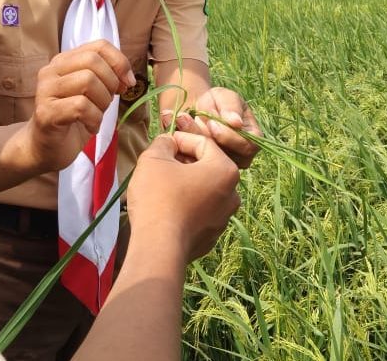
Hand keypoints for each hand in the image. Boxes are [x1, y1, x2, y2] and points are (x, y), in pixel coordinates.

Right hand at [23, 40, 134, 171]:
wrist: (44, 149)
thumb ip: (106, 78)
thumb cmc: (71, 120)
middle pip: (93, 61)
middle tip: (107, 103)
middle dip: (110, 83)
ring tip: (96, 116)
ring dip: (102, 103)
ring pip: (87, 81)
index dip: (119, 62)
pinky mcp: (46, 112)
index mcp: (64, 61)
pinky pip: (81, 106)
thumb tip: (127, 77)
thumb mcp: (92, 94)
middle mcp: (51, 70)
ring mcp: (45, 90)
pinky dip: (94, 119)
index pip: (99, 46)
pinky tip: (89, 127)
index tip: (127, 83)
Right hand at [128, 132, 240, 261]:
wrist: (158, 247)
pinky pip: (200, 212)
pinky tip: (167, 208)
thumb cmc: (158, 196)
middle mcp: (232, 194)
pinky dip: (186, 205)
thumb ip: (164, 142)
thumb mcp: (154, 159)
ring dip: (185, 184)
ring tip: (162, 186)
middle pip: (206, 167)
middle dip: (184, 161)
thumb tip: (169, 142)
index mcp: (225, 170)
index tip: (163, 144)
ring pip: (204, 190)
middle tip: (160, 163)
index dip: (180, 138)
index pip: (204, 143)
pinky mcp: (212, 236)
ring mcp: (224, 218)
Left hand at [162, 87, 261, 168]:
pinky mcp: (200, 170)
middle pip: (225, 158)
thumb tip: (236, 122)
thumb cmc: (215, 102)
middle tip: (183, 118)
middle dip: (202, 138)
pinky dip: (178, 145)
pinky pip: (190, 163)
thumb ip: (231, 106)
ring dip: (187, 140)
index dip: (228, 137)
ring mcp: (220, 166)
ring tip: (176, 119)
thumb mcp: (224, 97)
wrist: (196, 111)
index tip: (212, 124)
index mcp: (251, 140)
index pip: (247, 146)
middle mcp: (239, 158)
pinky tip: (170, 129)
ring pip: (205, 161)